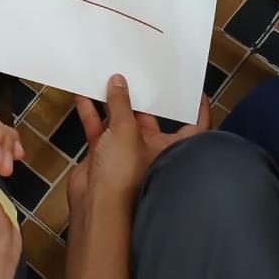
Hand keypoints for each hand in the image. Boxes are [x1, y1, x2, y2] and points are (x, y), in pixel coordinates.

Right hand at [67, 75, 209, 214]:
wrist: (96, 206)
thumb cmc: (124, 174)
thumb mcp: (126, 132)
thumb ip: (121, 105)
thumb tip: (118, 81)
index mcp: (170, 147)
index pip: (193, 125)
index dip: (196, 107)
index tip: (193, 88)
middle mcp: (150, 148)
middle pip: (150, 117)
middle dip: (143, 97)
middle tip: (137, 71)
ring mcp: (125, 151)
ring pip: (120, 120)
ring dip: (113, 102)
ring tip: (107, 76)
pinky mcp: (103, 154)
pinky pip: (98, 128)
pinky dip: (90, 113)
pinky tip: (82, 95)